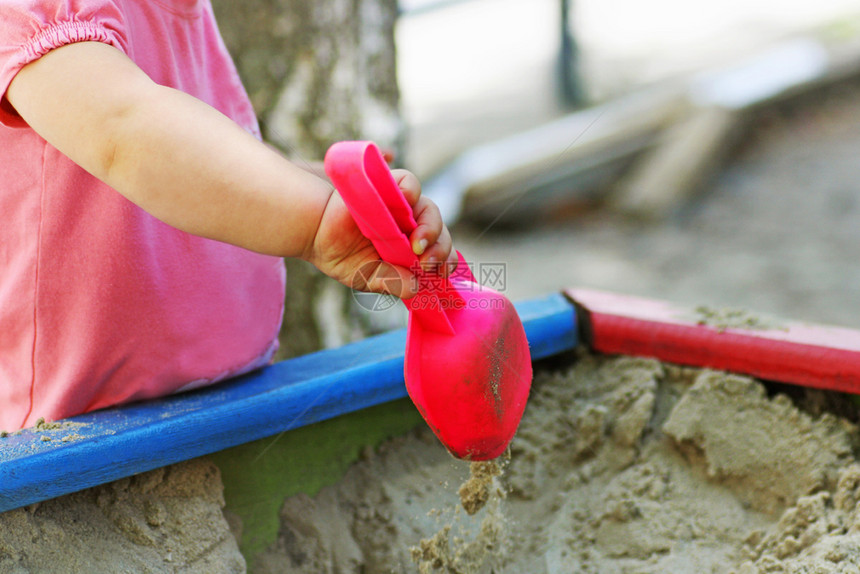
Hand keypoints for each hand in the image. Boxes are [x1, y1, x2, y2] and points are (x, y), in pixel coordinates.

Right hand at [304, 170, 454, 298]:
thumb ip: (391, 282)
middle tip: (426, 263)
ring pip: (429, 209)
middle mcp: (409, 225)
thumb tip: (415, 287)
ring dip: (430, 227)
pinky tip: (406, 203)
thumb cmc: (341, 254)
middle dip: (440, 248)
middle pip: (439, 231)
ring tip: (417, 244)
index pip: (439, 251)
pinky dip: (411, 190)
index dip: (445, 261)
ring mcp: (400, 205)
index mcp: (410, 247)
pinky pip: (408, 182)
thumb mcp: (367, 277)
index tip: (440, 273)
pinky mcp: (387, 186)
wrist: (314, 232)